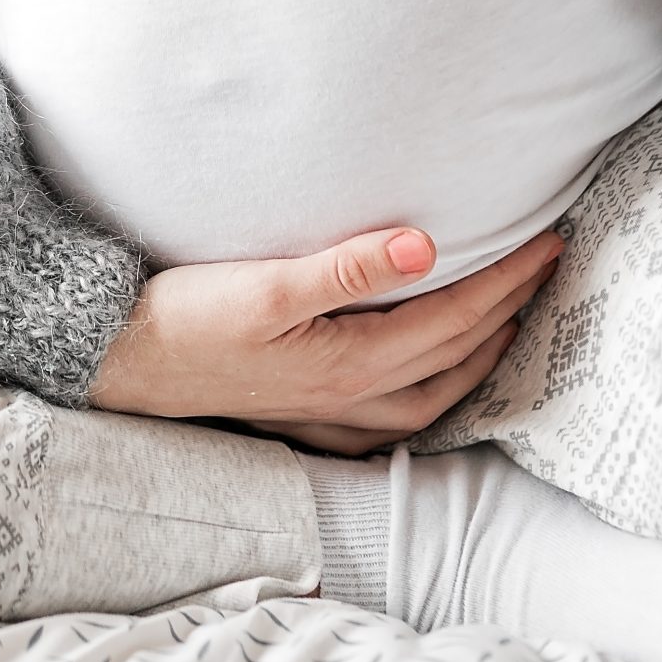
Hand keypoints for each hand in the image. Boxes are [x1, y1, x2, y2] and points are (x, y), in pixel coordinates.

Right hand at [87, 226, 563, 454]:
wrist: (115, 360)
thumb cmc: (182, 319)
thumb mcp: (263, 286)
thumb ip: (345, 269)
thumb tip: (423, 247)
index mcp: (348, 363)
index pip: (453, 319)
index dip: (506, 281)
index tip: (546, 243)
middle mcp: (347, 399)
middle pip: (454, 357)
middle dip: (508, 313)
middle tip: (545, 269)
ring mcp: (326, 415)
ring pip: (430, 396)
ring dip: (477, 358)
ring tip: (506, 321)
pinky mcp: (302, 416)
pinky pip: (392, 417)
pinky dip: (428, 394)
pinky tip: (426, 378)